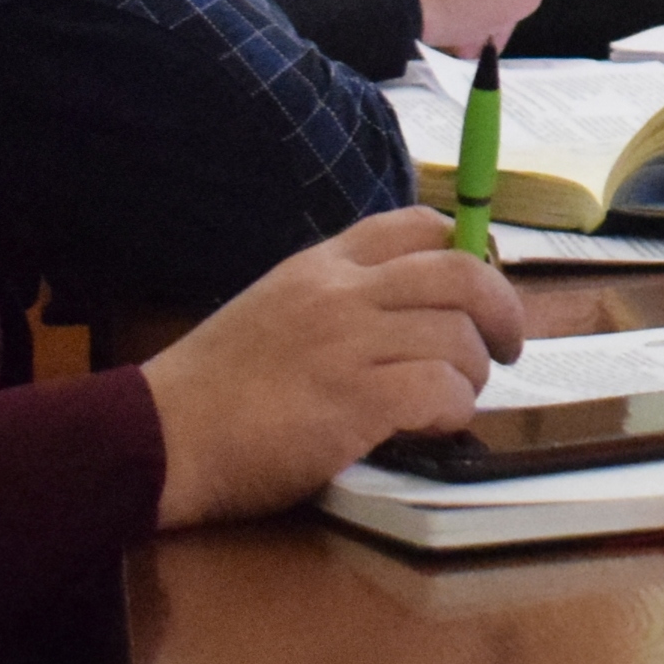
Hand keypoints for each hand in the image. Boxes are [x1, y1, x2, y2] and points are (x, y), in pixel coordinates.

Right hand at [139, 208, 527, 527]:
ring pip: (459, 336)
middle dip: (503, 308)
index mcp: (321, 266)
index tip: (480, 288)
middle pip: (461, 273)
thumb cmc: (213, 390)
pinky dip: (453, 411)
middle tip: (507, 346)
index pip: (418, 225)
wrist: (156, 439)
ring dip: (473, 373)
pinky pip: (441, 391)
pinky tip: (432, 426)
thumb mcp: (275, 310)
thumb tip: (417, 310)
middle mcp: (341, 293)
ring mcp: (348, 344)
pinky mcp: (354, 401)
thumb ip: (339, 300)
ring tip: (454, 399)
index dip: (469, 250)